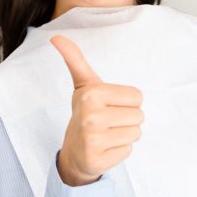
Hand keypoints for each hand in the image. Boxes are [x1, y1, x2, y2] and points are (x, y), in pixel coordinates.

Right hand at [50, 35, 143, 186]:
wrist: (74, 151)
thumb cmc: (86, 112)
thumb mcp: (83, 84)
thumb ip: (75, 59)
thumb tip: (56, 36)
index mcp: (91, 93)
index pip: (138, 96)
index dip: (127, 101)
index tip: (109, 105)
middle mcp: (90, 116)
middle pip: (139, 115)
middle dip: (127, 119)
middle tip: (108, 121)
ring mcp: (92, 140)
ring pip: (136, 133)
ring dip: (124, 134)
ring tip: (107, 134)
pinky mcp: (97, 160)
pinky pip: (128, 150)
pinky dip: (119, 151)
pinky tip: (104, 148)